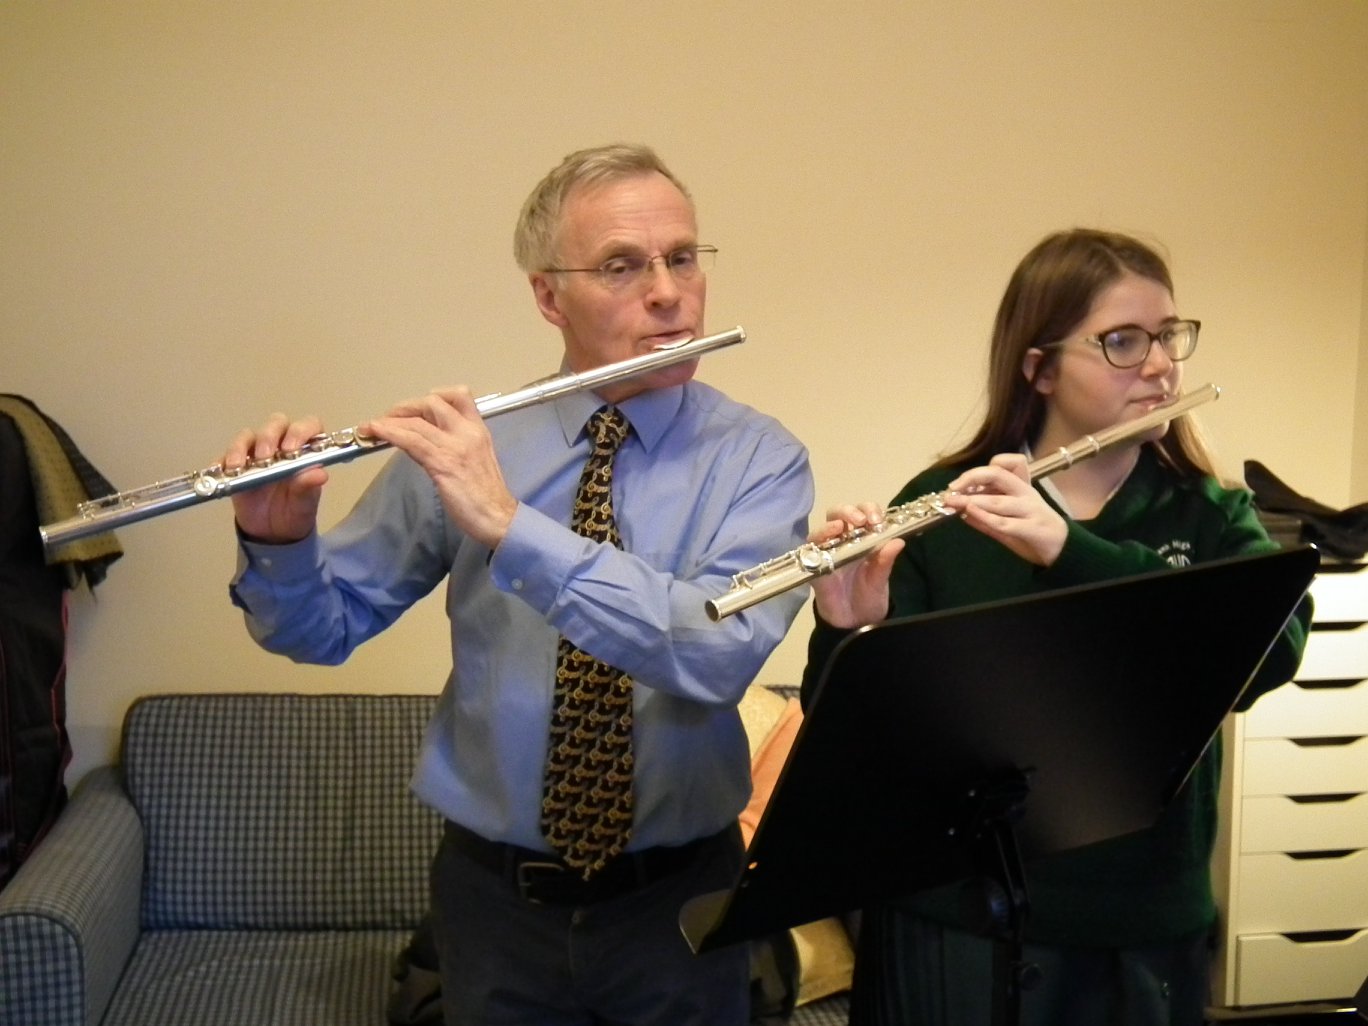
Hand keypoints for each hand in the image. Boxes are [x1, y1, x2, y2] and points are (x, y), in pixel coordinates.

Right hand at [224, 413, 328, 542]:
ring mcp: (257, 453)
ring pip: (248, 436)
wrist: (273, 532)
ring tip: (238, 467)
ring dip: (241, 447)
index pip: (309, 426)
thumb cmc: (295, 511)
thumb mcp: (305, 504)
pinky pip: (225, 456)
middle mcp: (282, 446)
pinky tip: (222, 473)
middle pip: (276, 423)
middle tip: (265, 457)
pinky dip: (222, 461)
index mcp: (305, 451)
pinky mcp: (236, 465)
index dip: (301, 431)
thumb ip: (309, 488)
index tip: (291, 450)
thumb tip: (320, 474)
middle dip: (269, 436)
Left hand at [360, 386, 517, 549]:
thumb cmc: (486, 495)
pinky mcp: (443, 464)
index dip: (434, 395)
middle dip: (404, 407)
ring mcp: (455, 446)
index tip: (416, 408)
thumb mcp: (474, 459)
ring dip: (389, 421)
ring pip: (417, 422)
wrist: (498, 517)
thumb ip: (454, 445)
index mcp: (478, 430)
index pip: (459, 395)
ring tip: (371, 427)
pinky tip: (377, 433)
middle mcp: (468, 432)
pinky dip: (390, 433)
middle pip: (432, 403)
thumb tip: (426, 440)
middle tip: (388, 419)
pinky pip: (412, 441)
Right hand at [808, 502, 904, 628]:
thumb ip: (885, 561)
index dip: (869, 510)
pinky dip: (817, 540)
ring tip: (842, 526)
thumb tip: (898, 541)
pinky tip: (826, 540)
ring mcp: (827, 551)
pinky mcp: (814, 566)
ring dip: (832, 522)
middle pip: (839, 514)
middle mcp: (843, 540)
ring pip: (824, 527)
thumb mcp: (880, 579)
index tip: (878, 519)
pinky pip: (810, 549)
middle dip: (849, 511)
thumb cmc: (868, 597)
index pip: (863, 514)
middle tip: (862, 520)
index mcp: (862, 539)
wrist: (854, 623)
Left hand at [943, 453, 1066, 565]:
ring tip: (954, 502)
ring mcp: (1031, 510)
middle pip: (999, 475)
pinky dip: (985, 517)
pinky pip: (1005, 522)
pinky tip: (970, 515)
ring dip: (973, 501)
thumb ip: (985, 517)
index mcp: (1021, 487)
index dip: (982, 469)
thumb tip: (961, 511)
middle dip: (972, 478)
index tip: (961, 482)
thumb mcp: (1007, 522)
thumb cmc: (1032, 532)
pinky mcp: (1033, 528)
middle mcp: (1026, 494)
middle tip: (952, 488)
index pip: (1008, 463)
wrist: (1062, 550)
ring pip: (998, 500)